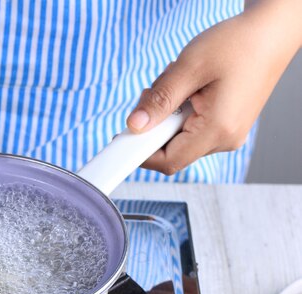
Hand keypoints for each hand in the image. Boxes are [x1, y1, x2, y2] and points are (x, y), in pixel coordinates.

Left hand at [127, 0, 301, 174]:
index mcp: (217, 130)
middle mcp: (225, 139)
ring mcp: (227, 134)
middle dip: (155, 121)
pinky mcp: (225, 125)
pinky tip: (189, 86)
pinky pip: (190, 126)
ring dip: (167, 110)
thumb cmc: (237, 44)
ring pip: (178, 135)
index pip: (168, 161)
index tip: (121, 139)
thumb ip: (159, 101)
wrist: (271, 33)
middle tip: (157, 90)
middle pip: (170, 148)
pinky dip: (179, 108)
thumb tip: (134, 126)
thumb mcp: (189, 68)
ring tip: (180, 80)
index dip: (140, 153)